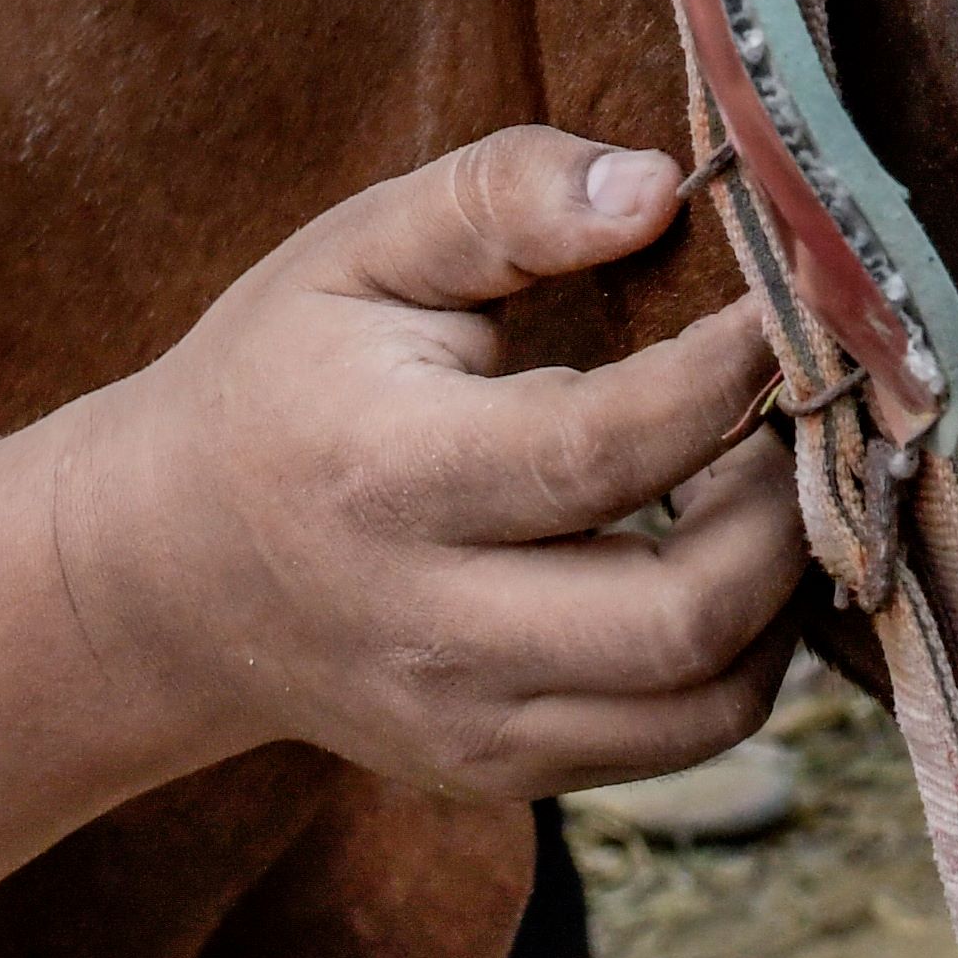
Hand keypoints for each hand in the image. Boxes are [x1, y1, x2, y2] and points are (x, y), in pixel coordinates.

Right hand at [59, 132, 802, 802]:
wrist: (165, 572)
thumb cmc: (280, 383)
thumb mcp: (358, 252)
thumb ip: (504, 198)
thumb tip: (658, 186)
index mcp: (386, 476)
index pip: (603, 448)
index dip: (729, 377)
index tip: (792, 312)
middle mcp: (428, 625)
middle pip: (678, 616)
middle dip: (782, 511)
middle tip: (792, 419)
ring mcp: (466, 722)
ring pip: (704, 704)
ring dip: (779, 596)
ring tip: (762, 489)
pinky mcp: (498, 771)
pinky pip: (676, 741)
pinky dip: (737, 657)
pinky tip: (716, 563)